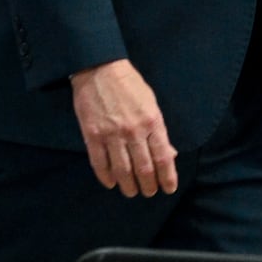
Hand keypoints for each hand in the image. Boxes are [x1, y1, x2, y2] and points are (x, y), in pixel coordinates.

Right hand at [71, 59, 178, 196]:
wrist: (100, 68)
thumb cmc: (130, 84)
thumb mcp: (151, 103)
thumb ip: (159, 130)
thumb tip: (168, 155)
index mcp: (152, 121)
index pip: (163, 157)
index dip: (167, 177)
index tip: (168, 188)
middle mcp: (133, 131)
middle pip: (143, 168)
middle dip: (148, 185)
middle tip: (148, 192)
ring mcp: (111, 135)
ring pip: (122, 171)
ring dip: (128, 186)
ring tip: (131, 191)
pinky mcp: (92, 135)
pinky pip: (100, 164)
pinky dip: (106, 177)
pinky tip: (111, 183)